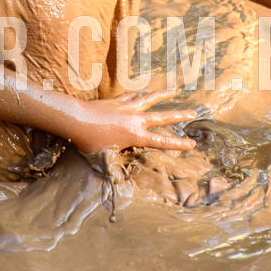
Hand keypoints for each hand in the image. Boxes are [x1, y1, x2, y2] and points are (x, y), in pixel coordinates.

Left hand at [68, 89, 196, 154]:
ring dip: (163, 95)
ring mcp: (127, 107)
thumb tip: (117, 179)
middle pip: (162, 116)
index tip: (192, 143)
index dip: (178, 144)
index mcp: (136, 136)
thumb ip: (115, 164)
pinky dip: (141, 94)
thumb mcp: (105, 157)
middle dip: (180, 115)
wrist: (77, 119)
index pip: (162, 141)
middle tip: (194, 112)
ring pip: (150, 99)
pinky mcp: (117, 100)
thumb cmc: (89, 142)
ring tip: (174, 91)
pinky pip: (134, 95)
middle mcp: (135, 119)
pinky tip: (145, 91)